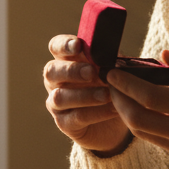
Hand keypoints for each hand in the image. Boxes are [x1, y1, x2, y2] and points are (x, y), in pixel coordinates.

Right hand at [43, 34, 131, 153]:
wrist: (117, 120)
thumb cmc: (112, 86)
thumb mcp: (113, 69)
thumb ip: (108, 58)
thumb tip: (108, 49)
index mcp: (66, 61)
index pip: (56, 47)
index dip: (63, 45)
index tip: (78, 45)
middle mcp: (56, 81)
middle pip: (51, 71)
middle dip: (71, 70)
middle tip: (92, 72)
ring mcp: (56, 103)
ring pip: (60, 97)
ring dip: (84, 95)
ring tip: (107, 95)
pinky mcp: (64, 123)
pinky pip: (75, 118)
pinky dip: (96, 113)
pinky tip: (113, 109)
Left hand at [105, 50, 168, 168]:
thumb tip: (164, 54)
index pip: (151, 98)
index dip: (127, 84)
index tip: (113, 71)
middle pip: (137, 119)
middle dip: (117, 99)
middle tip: (109, 83)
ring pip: (141, 133)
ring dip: (124, 113)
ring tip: (118, 94)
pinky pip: (153, 139)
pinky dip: (140, 123)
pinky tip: (137, 108)